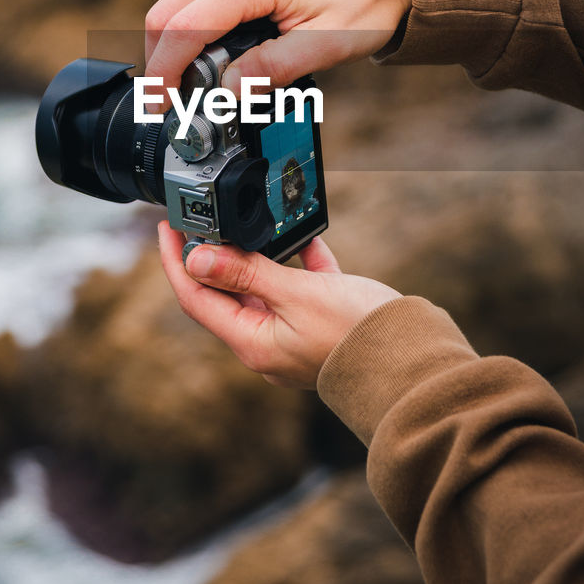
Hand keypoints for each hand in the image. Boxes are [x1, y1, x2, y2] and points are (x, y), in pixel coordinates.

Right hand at [145, 0, 413, 99]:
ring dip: (178, 46)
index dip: (163, 72)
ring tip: (199, 86)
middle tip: (173, 102)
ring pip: (179, 4)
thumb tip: (227, 92)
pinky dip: (195, 29)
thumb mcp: (327, 43)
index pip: (183, 28)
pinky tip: (216, 57)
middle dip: (161, 61)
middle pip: (166, 13)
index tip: (158, 105)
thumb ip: (272, 69)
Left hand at [157, 221, 401, 388]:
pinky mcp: (323, 326)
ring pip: (264, 290)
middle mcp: (268, 344)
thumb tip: (198, 258)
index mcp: (253, 343)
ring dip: (255, 258)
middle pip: (225, 294)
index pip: (196, 298)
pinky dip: (299, 262)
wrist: (415, 362)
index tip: (167, 228)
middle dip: (211, 256)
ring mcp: (295, 337)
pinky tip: (306, 238)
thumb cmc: (357, 334)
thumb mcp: (296, 295)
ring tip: (247, 224)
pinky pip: (302, 289)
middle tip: (199, 220)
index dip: (177, 262)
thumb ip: (247, 274)